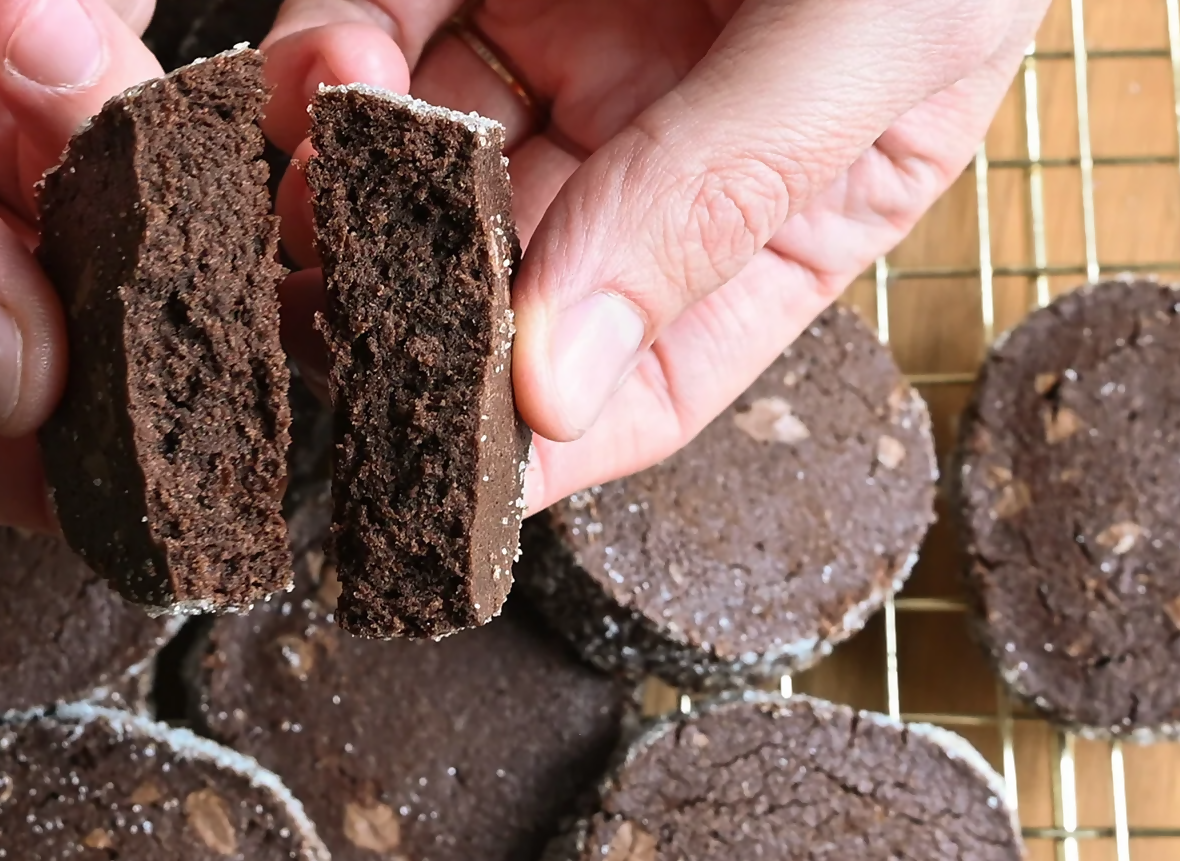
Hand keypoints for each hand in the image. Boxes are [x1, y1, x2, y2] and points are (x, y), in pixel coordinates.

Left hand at [263, 0, 1046, 508]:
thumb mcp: (874, 35)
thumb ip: (717, 202)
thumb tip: (557, 394)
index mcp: (776, 215)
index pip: (641, 378)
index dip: (536, 450)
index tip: (422, 496)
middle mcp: (647, 148)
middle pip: (489, 290)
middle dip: (390, 328)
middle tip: (305, 365)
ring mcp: (546, 46)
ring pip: (400, 175)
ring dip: (334, 204)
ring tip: (308, 200)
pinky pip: (358, 36)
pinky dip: (321, 67)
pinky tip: (322, 74)